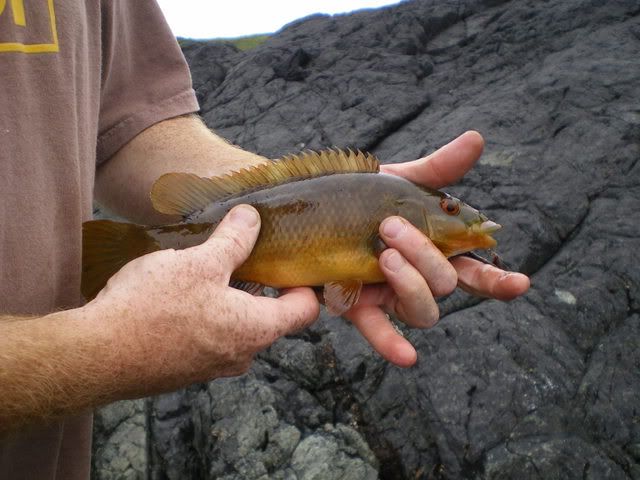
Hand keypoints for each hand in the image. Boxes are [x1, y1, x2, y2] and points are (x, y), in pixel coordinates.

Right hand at [88, 205, 319, 393]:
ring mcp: (211, 367)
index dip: (304, 283)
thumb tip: (252, 218)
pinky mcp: (184, 370)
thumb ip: (233, 240)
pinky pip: (207, 339)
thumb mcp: (199, 262)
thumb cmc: (154, 308)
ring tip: (205, 271)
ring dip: (227, 300)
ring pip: (235, 327)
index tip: (292, 262)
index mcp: (256, 330)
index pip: (304, 310)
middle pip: (269, 317)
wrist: (96, 356)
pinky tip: (177, 296)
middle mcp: (241, 355)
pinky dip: (203, 316)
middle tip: (244, 256)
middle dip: (259, 286)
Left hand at [345, 131, 529, 367]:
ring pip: (422, 309)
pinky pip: (378, 328)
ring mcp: (387, 292)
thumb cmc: (356, 195)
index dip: (498, 279)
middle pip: (445, 283)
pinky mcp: (356, 304)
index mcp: (431, 248)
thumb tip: (477, 139)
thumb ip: (436, 170)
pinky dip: (393, 343)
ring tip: (384, 256)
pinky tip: (408, 357)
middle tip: (391, 226)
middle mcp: (415, 275)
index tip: (520, 283)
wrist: (304, 205)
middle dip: (427, 255)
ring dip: (412, 283)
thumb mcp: (395, 181)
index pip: (472, 268)